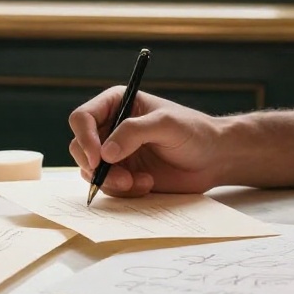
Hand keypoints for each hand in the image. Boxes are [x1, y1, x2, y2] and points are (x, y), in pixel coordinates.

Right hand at [68, 89, 227, 196]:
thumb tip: (105, 153)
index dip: (84, 137)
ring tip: (139, 182)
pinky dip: (123, 190)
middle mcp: (111, 127)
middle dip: (95, 166)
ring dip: (110, 181)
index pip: (83, 118)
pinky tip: (147, 184)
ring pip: (90, 171)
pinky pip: (108, 187)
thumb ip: (135, 132)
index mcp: (117, 103)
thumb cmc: (194, 132)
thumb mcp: (166, 124)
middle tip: (121, 178)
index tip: (97, 158)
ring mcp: (116, 153)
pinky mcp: (123, 174)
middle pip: (79, 147)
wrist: (213, 158)